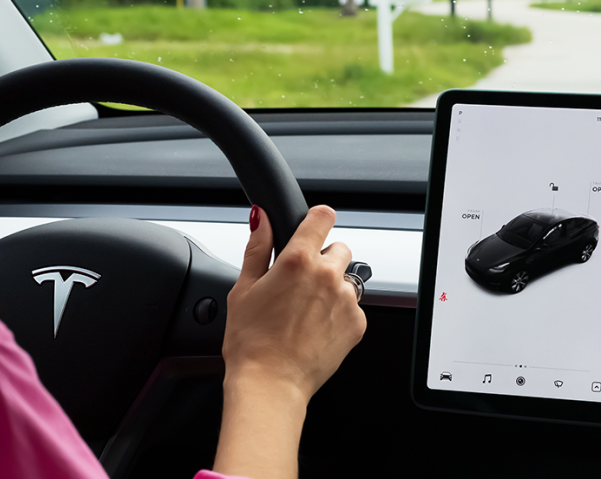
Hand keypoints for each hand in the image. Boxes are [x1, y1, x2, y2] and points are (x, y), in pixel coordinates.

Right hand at [212, 205, 365, 478]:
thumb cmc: (251, 342)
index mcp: (297, 261)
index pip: (322, 216)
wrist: (271, 384)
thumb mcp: (243, 288)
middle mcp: (327, 276)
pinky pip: (353, 307)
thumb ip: (257, 247)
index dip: (316, 219)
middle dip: (322, 260)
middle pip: (338, 249)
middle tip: (300, 285)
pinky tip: (316, 329)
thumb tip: (261, 217)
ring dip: (332, 288)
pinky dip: (339, 314)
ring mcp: (345, 300)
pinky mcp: (357, 323)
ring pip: (347, 279)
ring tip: (306, 312)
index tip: (313, 227)